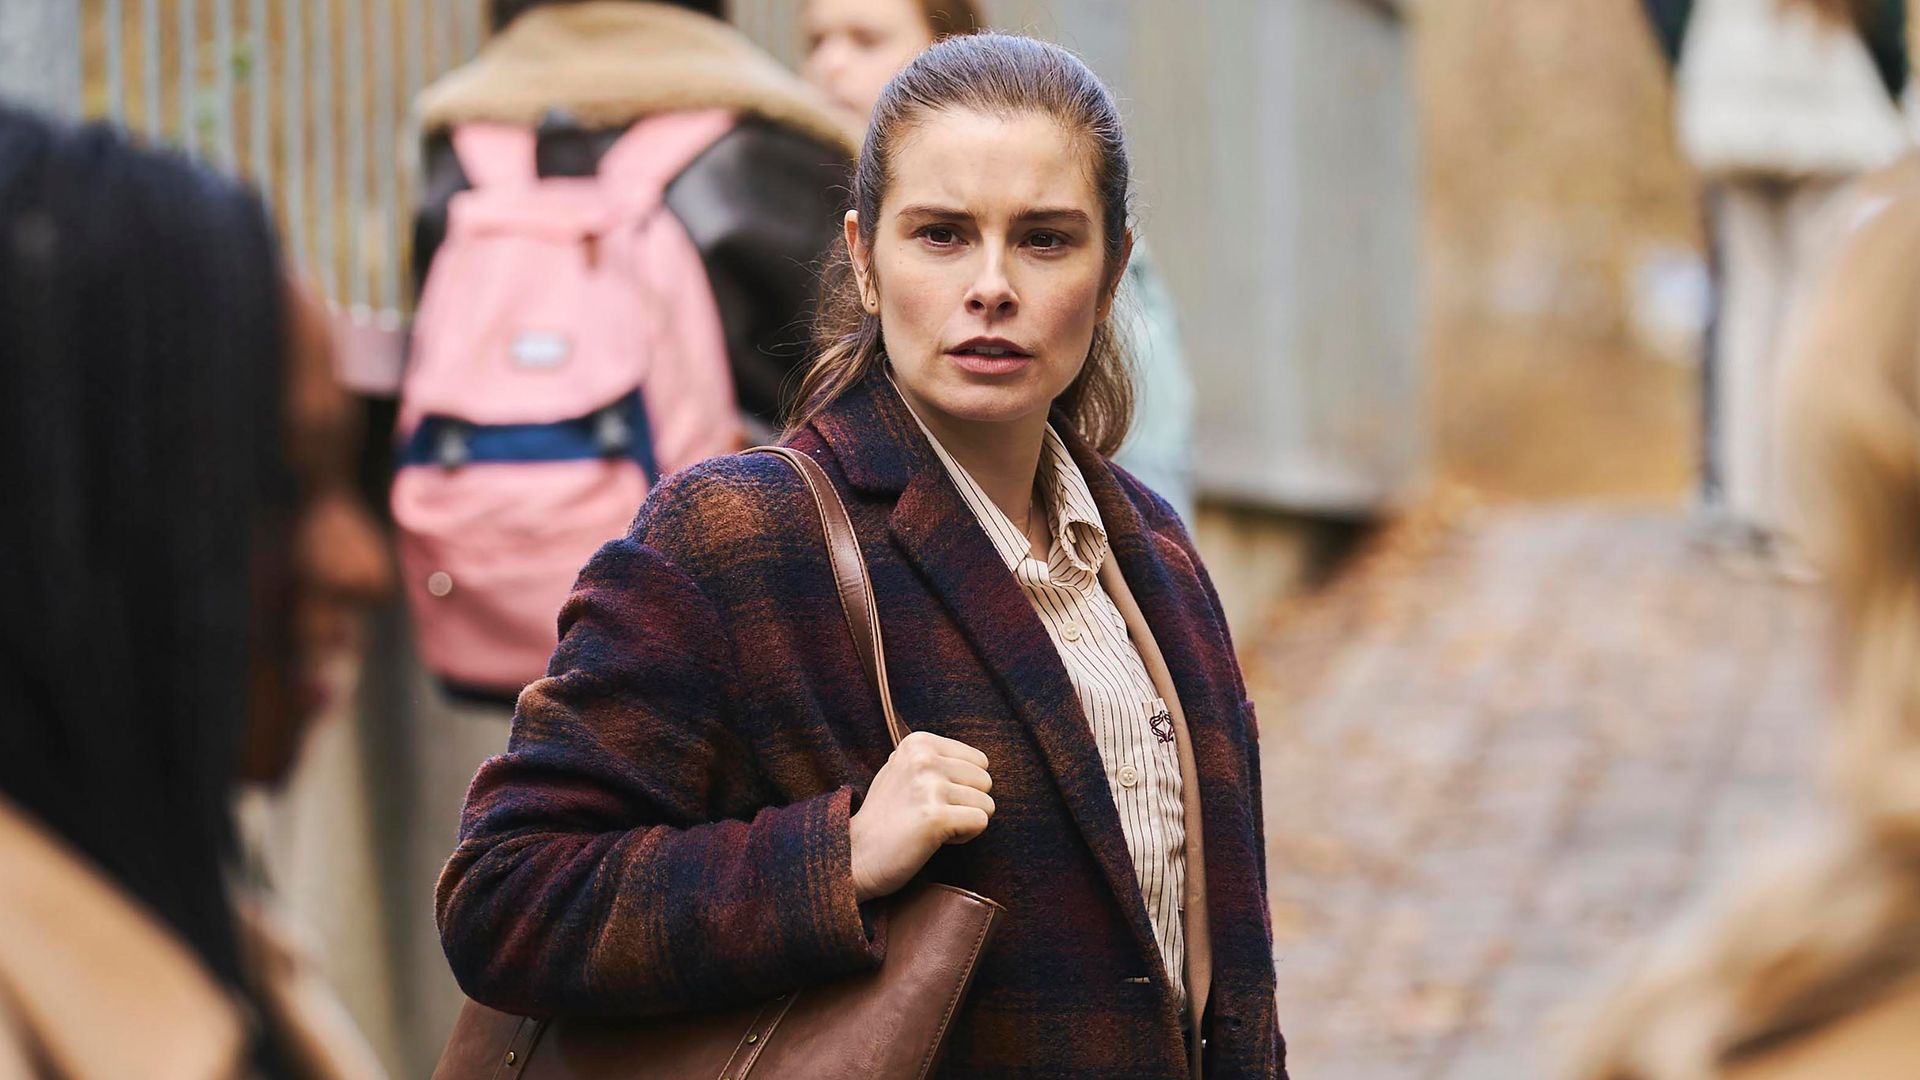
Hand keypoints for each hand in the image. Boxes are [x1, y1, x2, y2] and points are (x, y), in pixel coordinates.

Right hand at [848, 731, 993, 901]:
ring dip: (964, 822)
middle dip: (966, 803)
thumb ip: (935, 758)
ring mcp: (929, 786)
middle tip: (931, 814)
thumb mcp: (902, 769)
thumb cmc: (885, 815)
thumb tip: (980, 761)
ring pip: (986, 804)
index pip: (979, 761)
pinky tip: (935, 839)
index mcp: (918, 742)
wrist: (855, 853)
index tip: (929, 798)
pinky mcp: (935, 816)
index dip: (962, 785)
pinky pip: (981, 822)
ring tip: (930, 826)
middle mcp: (924, 758)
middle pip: (985, 781)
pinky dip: (964, 836)